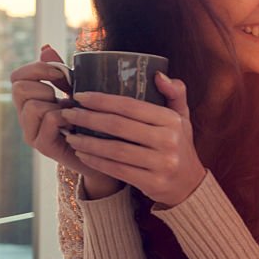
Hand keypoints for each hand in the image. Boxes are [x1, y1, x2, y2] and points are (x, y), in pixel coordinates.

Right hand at [10, 45, 118, 194]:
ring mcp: (32, 134)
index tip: (59, 73)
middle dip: (46, 87)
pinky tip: (77, 124)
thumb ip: (60, 72)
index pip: (17, 77)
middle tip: (64, 98)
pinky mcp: (44, 147)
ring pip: (33, 105)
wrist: (103, 155)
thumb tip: (46, 48)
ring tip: (72, 114)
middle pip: (20, 89)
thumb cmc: (90, 120)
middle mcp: (25, 118)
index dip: (37, 68)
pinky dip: (66, 116)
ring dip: (57, 104)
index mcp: (30, 101)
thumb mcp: (75, 91)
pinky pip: (50, 119)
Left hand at [58, 72, 206, 206]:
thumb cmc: (179, 145)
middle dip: (88, 118)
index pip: (130, 106)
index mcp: (172, 120)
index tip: (80, 96)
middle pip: (118, 126)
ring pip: (115, 150)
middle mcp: (168, 140)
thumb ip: (174, 93)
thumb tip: (157, 74)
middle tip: (68, 113)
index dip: (102, 100)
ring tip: (71, 136)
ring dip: (88, 142)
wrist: (190, 185)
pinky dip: (96, 162)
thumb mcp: (182, 117)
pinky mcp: (153, 183)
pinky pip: (117, 170)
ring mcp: (161, 163)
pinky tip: (82, 154)